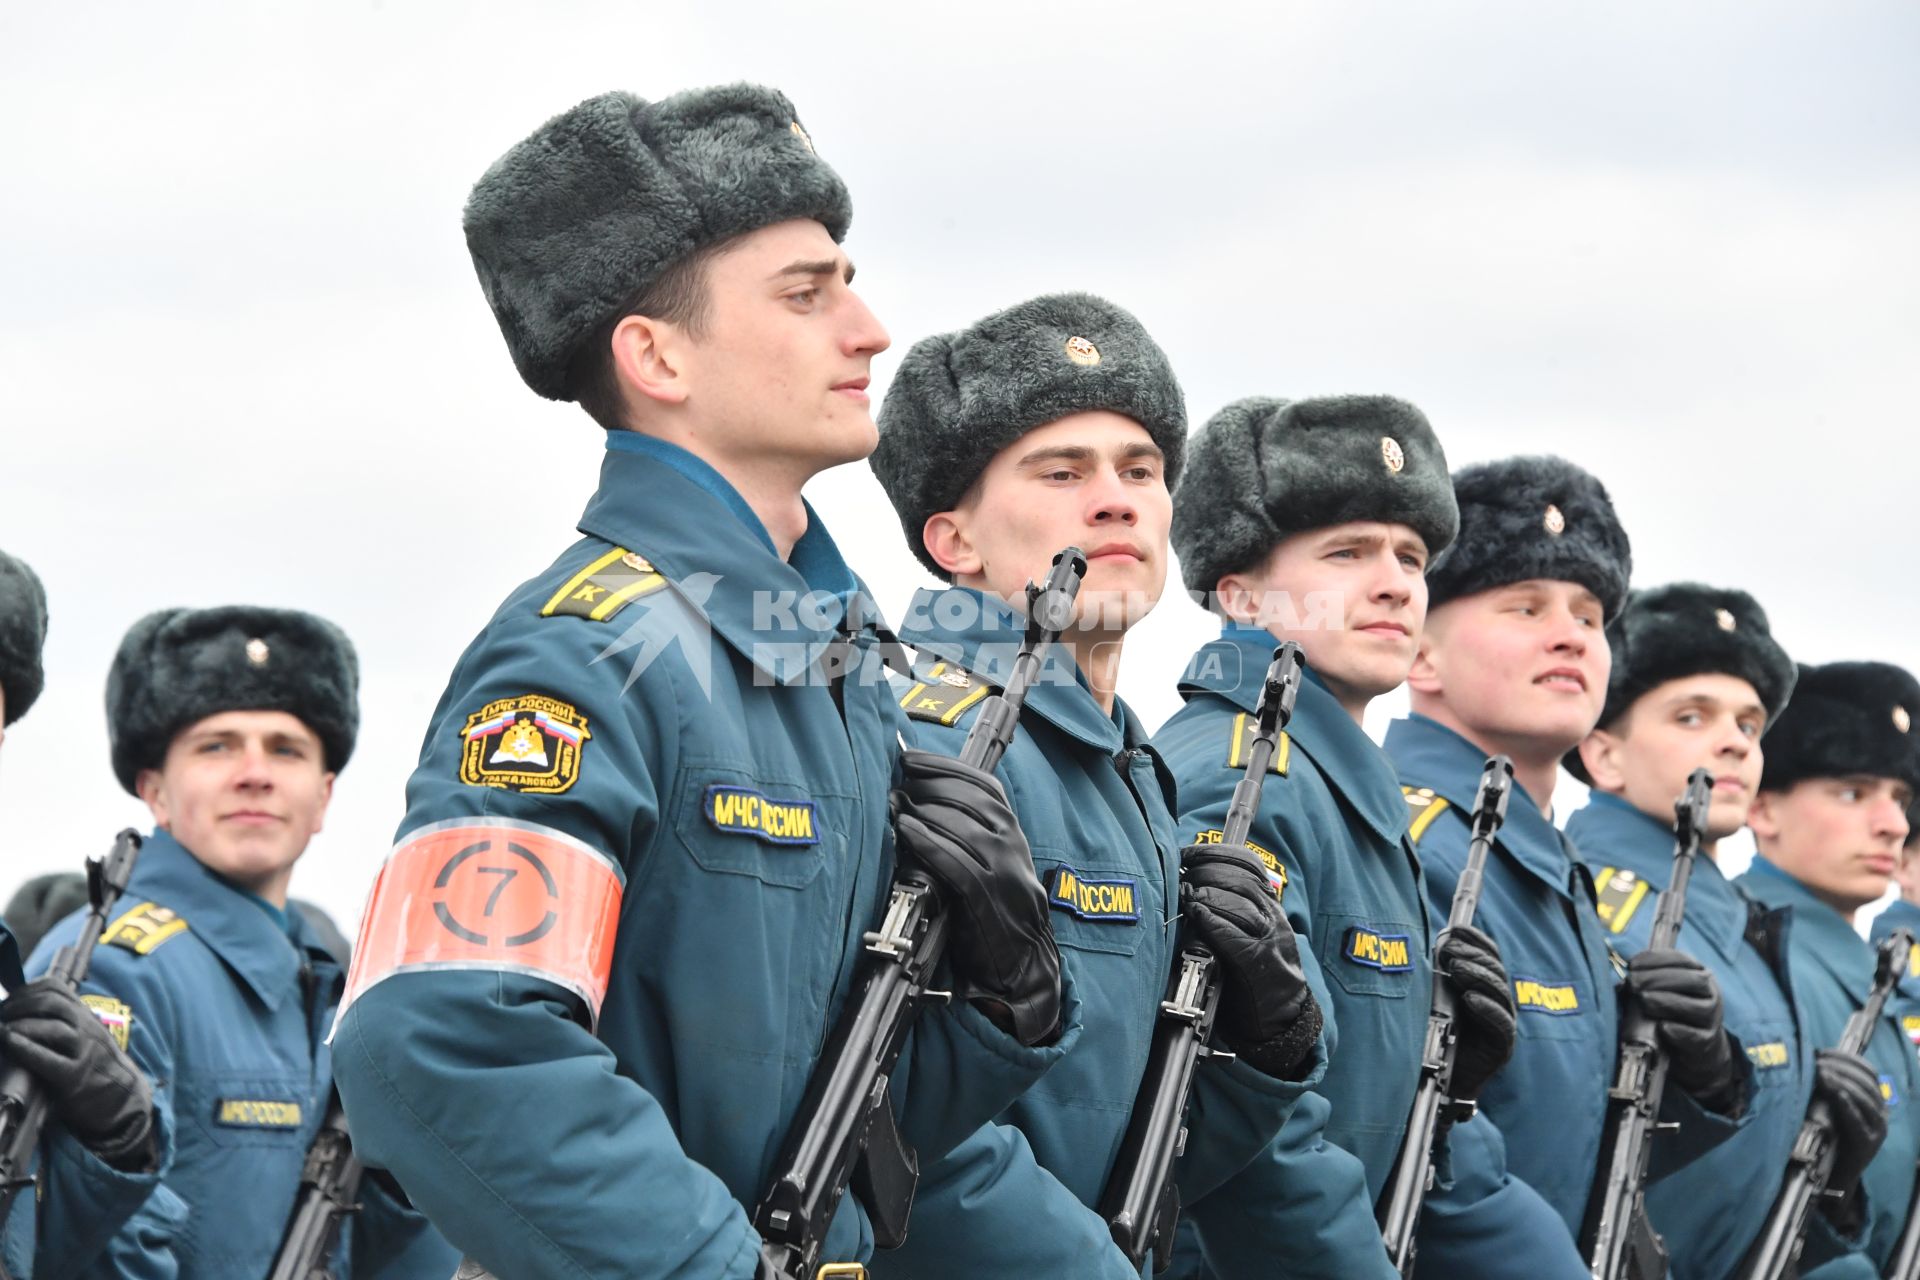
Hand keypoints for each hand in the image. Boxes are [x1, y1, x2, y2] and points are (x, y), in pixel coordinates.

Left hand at [0, 978, 155, 1167]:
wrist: (123, 1096)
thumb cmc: (97, 1065)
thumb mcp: (86, 1035)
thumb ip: (64, 1021)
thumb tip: (25, 1012)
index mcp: (85, 1015)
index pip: (55, 988)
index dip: (27, 990)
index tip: (9, 999)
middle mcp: (86, 1028)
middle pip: (51, 1003)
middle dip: (18, 1006)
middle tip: (1, 1015)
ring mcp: (83, 1051)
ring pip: (52, 1028)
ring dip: (20, 1025)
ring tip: (2, 1030)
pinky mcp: (75, 1077)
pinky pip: (48, 1059)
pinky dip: (25, 1049)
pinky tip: (10, 1043)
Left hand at [891, 750, 1061, 1045]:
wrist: (1022, 963)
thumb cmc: (997, 910)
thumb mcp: (991, 862)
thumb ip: (967, 831)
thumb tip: (918, 799)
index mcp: (1012, 831)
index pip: (982, 783)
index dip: (943, 766)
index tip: (910, 757)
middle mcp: (1012, 844)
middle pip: (969, 798)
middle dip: (928, 784)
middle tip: (897, 782)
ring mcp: (1003, 871)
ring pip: (962, 825)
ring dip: (923, 810)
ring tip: (895, 804)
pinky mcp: (987, 898)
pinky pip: (955, 862)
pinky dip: (928, 842)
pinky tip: (906, 831)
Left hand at [1179, 842, 1321, 1078]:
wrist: (1281, 1019)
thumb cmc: (1253, 976)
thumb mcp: (1247, 933)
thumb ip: (1228, 908)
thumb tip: (1185, 884)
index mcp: (1269, 905)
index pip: (1247, 863)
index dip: (1213, 853)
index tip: (1187, 853)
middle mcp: (1272, 917)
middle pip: (1239, 877)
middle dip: (1204, 871)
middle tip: (1182, 879)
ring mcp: (1269, 939)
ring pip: (1238, 900)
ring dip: (1206, 893)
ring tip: (1187, 896)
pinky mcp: (1260, 963)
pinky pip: (1235, 934)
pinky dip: (1213, 921)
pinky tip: (1198, 915)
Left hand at [1436, 924, 1515, 1101]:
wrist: (1444, 1079)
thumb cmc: (1439, 1034)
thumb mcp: (1437, 998)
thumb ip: (1439, 974)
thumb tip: (1433, 944)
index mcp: (1486, 985)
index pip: (1489, 955)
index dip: (1476, 940)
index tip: (1456, 928)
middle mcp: (1498, 1001)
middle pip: (1494, 970)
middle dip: (1471, 956)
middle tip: (1448, 951)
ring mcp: (1503, 1022)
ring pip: (1499, 992)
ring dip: (1477, 976)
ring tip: (1456, 969)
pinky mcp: (1502, 1045)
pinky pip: (1501, 1023)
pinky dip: (1486, 1008)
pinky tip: (1471, 999)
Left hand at [1625, 949, 1738, 1110]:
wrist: (1695, 1048)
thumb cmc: (1671, 1012)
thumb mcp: (1661, 992)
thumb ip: (1643, 983)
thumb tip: (1619, 985)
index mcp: (1698, 974)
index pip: (1682, 960)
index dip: (1656, 959)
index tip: (1632, 964)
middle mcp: (1709, 994)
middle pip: (1694, 981)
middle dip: (1659, 978)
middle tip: (1633, 982)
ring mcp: (1711, 1019)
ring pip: (1698, 1007)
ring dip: (1667, 1001)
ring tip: (1644, 1000)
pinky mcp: (1706, 1043)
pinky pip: (1696, 1037)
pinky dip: (1679, 1031)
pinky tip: (1662, 1027)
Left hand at [1813, 1048, 1887, 1211]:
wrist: (1837, 1171)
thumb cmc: (1832, 1133)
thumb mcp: (1832, 1104)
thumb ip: (1829, 1085)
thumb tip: (1811, 1059)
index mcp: (1875, 1099)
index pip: (1867, 1070)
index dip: (1846, 1058)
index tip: (1822, 1051)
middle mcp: (1881, 1112)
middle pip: (1867, 1082)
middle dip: (1841, 1068)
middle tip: (1818, 1062)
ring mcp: (1877, 1128)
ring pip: (1866, 1099)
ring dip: (1842, 1083)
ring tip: (1823, 1074)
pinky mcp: (1868, 1144)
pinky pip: (1860, 1121)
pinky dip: (1848, 1106)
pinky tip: (1836, 1094)